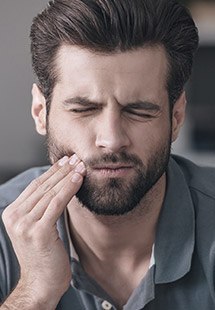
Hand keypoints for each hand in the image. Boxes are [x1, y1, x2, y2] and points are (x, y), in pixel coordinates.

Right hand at [2, 155, 85, 305]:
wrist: (41, 284)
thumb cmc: (44, 255)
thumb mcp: (38, 227)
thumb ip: (41, 208)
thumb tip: (58, 185)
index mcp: (12, 213)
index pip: (35, 186)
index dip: (52, 172)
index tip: (66, 161)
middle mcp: (15, 217)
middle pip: (42, 186)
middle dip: (61, 170)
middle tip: (76, 158)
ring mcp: (25, 224)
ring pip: (50, 192)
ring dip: (68, 177)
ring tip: (81, 166)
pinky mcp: (38, 231)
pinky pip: (57, 203)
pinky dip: (69, 189)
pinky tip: (79, 179)